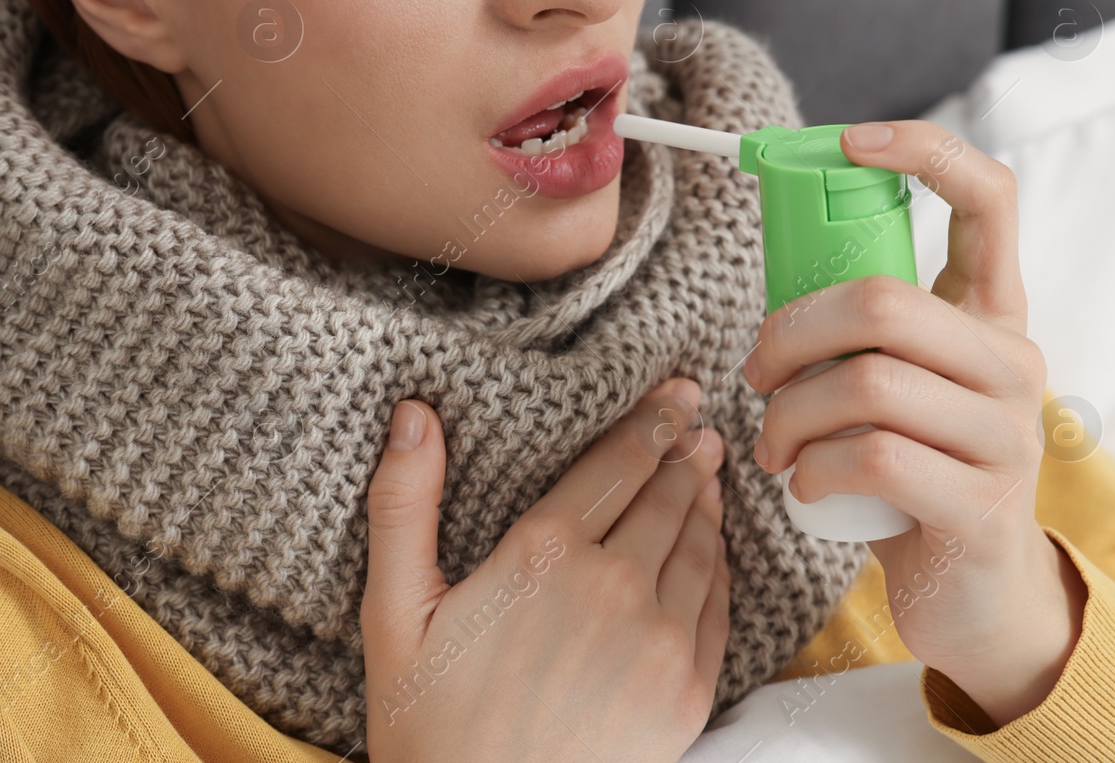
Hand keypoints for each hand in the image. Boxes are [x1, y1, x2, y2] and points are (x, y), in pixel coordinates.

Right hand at [361, 377, 729, 762]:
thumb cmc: (429, 723)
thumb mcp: (392, 611)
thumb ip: (404, 505)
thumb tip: (415, 413)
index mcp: (542, 554)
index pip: (616, 462)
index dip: (651, 419)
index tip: (677, 391)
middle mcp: (613, 584)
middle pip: (666, 495)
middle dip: (684, 450)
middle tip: (699, 418)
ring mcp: (659, 639)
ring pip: (700, 543)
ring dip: (706, 499)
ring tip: (708, 470)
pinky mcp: (689, 689)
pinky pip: (718, 605)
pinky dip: (721, 563)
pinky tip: (714, 545)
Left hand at [744, 120, 1085, 728]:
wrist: (974, 592)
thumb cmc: (911, 469)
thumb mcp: (896, 383)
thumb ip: (862, 327)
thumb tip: (778, 261)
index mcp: (991, 314)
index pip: (990, 199)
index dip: (922, 152)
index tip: (849, 142)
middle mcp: (1012, 362)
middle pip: (882, 302)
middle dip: (787, 334)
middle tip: (756, 375)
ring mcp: (1007, 435)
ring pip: (866, 386)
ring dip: (788, 416)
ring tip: (774, 445)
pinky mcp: (982, 505)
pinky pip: (872, 459)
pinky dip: (810, 468)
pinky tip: (803, 484)